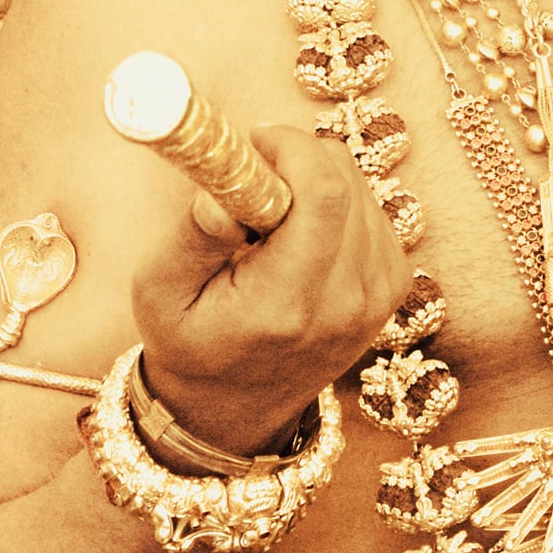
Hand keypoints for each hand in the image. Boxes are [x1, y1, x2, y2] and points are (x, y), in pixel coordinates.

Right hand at [131, 126, 412, 456]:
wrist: (234, 409)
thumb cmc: (190, 343)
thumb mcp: (160, 293)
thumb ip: (191, 237)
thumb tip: (224, 193)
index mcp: (287, 305)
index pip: (323, 194)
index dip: (291, 148)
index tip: (253, 143)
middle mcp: (346, 302)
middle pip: (346, 181)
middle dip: (298, 155)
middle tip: (254, 173)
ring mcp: (377, 296)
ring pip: (361, 188)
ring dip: (316, 178)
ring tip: (270, 214)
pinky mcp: (393, 286)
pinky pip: (372, 208)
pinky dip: (337, 201)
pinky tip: (300, 232)